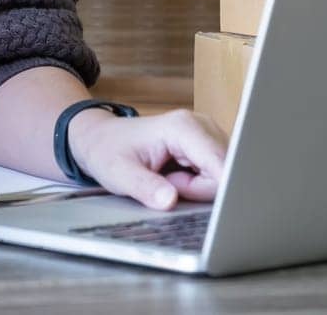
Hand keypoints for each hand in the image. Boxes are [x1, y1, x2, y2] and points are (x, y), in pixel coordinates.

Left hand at [67, 108, 228, 210]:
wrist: (103, 138)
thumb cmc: (109, 151)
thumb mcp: (119, 173)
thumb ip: (145, 187)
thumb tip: (170, 200)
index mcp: (184, 127)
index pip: (220, 165)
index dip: (214, 189)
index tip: (195, 201)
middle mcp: (202, 125)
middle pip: (223, 174)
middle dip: (197, 190)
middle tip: (166, 183)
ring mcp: (207, 134)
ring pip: (220, 178)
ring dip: (196, 188)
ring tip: (169, 178)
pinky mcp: (208, 146)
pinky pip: (215, 177)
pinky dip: (196, 185)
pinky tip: (176, 177)